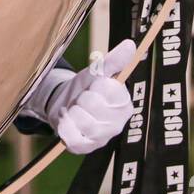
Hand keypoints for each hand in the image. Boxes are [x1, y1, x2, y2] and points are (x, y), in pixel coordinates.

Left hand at [44, 39, 136, 154]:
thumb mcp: (97, 72)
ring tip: (74, 109)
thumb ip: (113, 60)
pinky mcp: (85, 148)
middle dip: (81, 98)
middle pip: (92, 104)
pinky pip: (72, 138)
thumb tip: (130, 45)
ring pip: (82, 121)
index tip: (94, 86)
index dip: (96, 84)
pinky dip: (64, 127)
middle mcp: (116, 123)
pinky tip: (67, 121)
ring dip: (71, 112)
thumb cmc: (85, 88)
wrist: (63, 104)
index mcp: (123, 104)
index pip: (109, 89)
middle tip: (81, 99)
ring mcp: (101, 137)